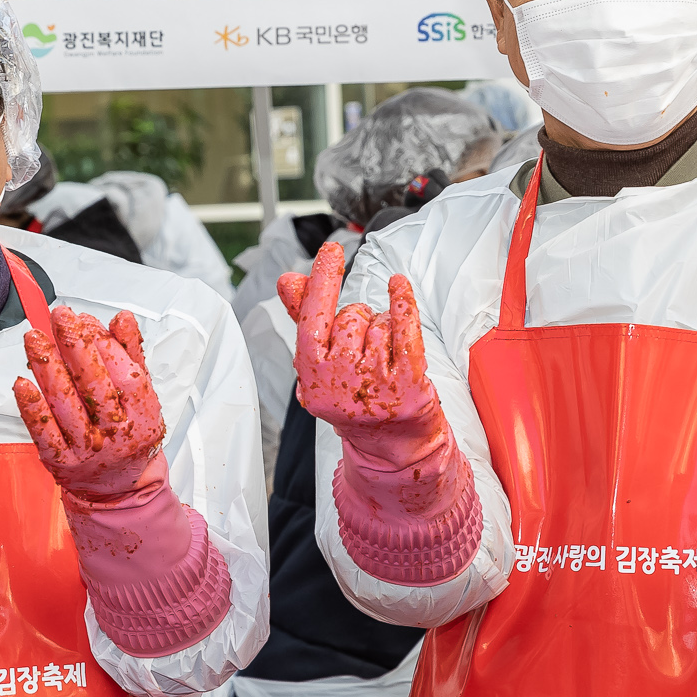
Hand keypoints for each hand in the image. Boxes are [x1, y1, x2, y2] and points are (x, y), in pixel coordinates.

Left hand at [14, 307, 169, 509]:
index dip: (103, 342)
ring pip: (66, 403)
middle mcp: (117, 431)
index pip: (124, 372)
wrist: (116, 485)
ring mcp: (87, 448)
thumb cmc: (127, 432)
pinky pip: (43, 432)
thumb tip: (122, 319)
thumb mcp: (140, 393)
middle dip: (75, 345)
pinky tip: (22, 383)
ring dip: (48, 367)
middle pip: (94, 384)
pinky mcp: (60, 460)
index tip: (85, 320)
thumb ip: (131, 353)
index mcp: (142, 412)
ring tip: (35, 338)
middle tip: (60, 317)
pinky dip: (31, 407)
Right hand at [278, 241, 450, 472]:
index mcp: (312, 377)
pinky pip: (405, 328)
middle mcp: (341, 382)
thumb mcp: (321, 365)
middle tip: (363, 348)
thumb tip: (287, 279)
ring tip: (382, 357)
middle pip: (350, 316)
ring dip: (382, 326)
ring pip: (378, 322)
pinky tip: (398, 286)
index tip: (332, 248)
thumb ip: (305, 320)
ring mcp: (375, 386)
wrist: (392, 448)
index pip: (312, 320)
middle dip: (358, 318)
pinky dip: (402, 301)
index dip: (322, 281)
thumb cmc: (353, 398)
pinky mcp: (408, 386)